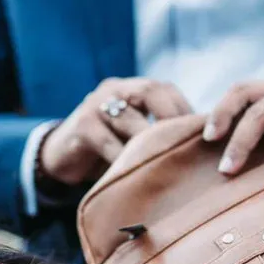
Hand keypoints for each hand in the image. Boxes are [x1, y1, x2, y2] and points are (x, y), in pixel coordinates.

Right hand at [41, 77, 191, 184]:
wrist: (61, 158)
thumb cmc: (107, 149)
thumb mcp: (134, 136)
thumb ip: (159, 134)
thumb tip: (200, 149)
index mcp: (132, 89)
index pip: (166, 90)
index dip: (185, 110)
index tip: (202, 136)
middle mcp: (115, 89)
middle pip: (149, 91)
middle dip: (171, 117)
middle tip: (185, 145)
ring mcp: (95, 105)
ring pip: (128, 116)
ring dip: (149, 141)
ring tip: (167, 162)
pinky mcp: (81, 126)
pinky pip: (106, 140)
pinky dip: (122, 157)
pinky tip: (135, 174)